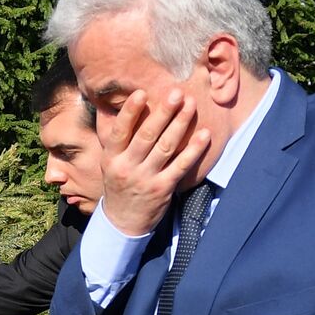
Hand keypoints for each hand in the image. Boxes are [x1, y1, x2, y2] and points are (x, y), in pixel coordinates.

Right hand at [100, 88, 210, 235]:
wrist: (123, 221)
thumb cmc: (119, 184)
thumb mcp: (110, 163)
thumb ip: (117, 140)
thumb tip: (122, 108)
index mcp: (112, 158)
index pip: (120, 131)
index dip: (130, 112)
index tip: (141, 93)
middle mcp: (127, 167)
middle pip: (147, 136)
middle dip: (163, 113)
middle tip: (176, 92)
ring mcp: (146, 178)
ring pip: (166, 147)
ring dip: (180, 124)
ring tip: (190, 104)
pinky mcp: (163, 188)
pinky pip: (181, 166)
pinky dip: (194, 150)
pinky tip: (204, 135)